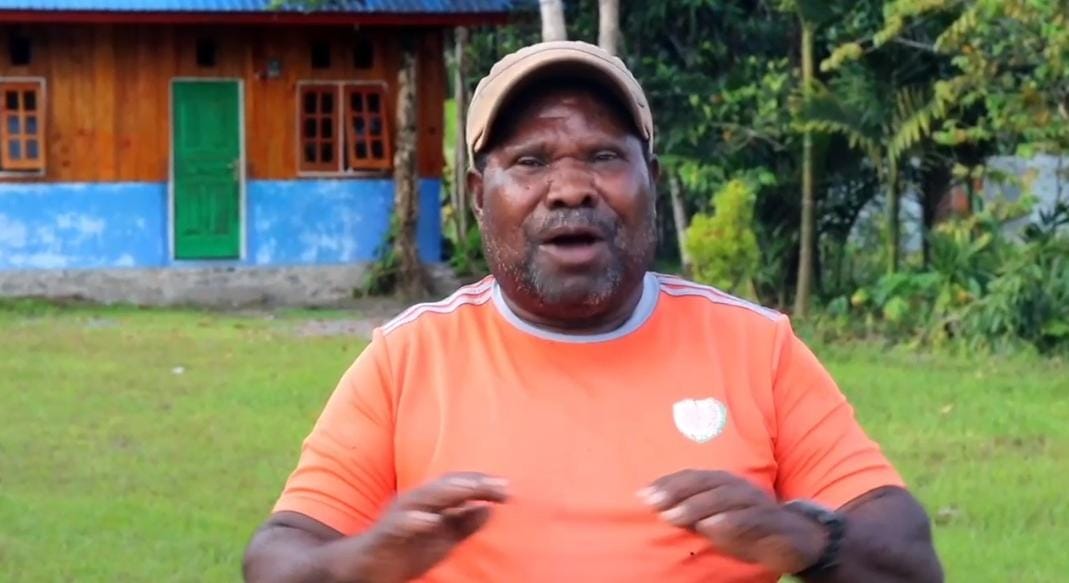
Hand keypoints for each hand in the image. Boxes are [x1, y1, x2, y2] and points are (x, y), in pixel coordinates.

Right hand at [353, 472, 508, 582]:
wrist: (364, 568)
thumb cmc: (405, 551)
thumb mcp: (442, 540)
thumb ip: (464, 524)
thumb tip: (490, 508)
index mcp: (429, 503)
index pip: (458, 486)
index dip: (482, 484)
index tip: (507, 488)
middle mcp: (413, 503)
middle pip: (445, 486)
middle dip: (472, 483)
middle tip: (497, 486)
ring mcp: (397, 517)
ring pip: (422, 498)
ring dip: (447, 492)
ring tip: (471, 489)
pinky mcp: (383, 535)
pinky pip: (398, 526)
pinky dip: (413, 520)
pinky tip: (430, 520)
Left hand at [640, 470, 825, 574]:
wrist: (798, 541)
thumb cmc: (749, 529)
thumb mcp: (717, 523)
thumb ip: (693, 516)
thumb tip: (663, 511)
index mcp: (725, 485)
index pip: (693, 478)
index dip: (668, 483)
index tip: (643, 494)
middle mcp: (740, 488)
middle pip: (707, 483)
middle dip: (677, 491)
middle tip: (653, 504)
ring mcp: (758, 503)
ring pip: (726, 497)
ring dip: (697, 506)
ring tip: (672, 516)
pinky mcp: (773, 522)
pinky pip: (751, 518)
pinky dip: (730, 521)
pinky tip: (711, 527)